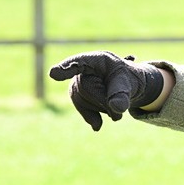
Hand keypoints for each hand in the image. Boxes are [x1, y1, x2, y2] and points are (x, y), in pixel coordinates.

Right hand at [49, 51, 164, 130]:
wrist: (127, 87)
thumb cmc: (127, 80)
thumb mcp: (129, 84)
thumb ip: (122, 95)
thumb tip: (116, 108)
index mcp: (98, 59)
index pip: (79, 62)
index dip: (67, 68)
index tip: (54, 74)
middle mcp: (83, 69)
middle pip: (84, 88)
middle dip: (103, 102)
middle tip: (119, 111)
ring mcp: (77, 82)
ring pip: (81, 100)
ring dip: (101, 109)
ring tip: (114, 106)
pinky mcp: (77, 96)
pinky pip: (81, 109)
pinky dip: (92, 118)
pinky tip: (98, 125)